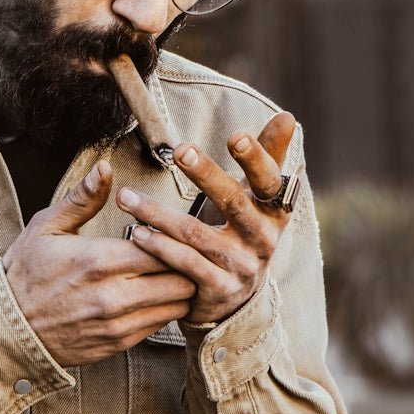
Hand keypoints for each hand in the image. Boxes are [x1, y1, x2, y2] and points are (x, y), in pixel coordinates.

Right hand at [2, 160, 196, 366]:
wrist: (8, 327)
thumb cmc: (26, 272)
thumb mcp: (47, 226)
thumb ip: (83, 198)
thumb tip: (104, 168)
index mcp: (98, 260)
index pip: (161, 248)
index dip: (173, 238)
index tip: (170, 231)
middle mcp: (112, 295)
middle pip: (179, 279)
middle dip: (184, 264)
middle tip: (180, 253)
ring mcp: (117, 323)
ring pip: (176, 305)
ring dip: (179, 289)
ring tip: (171, 274)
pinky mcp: (118, 344)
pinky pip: (160, 326)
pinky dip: (164, 310)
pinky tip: (154, 296)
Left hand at [115, 111, 297, 323]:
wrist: (234, 297)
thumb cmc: (241, 231)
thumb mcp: (256, 198)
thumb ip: (267, 157)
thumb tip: (288, 115)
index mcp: (274, 210)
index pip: (270, 179)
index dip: (256, 159)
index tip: (236, 135)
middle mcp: (263, 238)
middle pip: (233, 201)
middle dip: (206, 174)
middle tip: (181, 150)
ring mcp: (242, 266)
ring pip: (197, 234)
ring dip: (158, 213)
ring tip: (126, 197)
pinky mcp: (219, 288)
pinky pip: (185, 263)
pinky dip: (159, 246)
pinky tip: (136, 232)